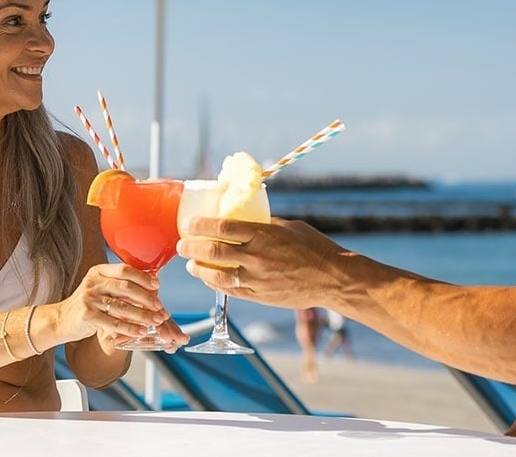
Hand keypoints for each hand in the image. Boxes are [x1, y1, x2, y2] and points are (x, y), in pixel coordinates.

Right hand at [62, 262, 176, 343]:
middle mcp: (93, 282)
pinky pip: (114, 323)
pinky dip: (130, 328)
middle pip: (125, 287)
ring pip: (122, 306)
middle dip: (146, 297)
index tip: (157, 285)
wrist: (61, 320)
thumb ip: (121, 286)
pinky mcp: (87, 315)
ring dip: (142, 315)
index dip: (143, 277)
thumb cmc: (89, 304)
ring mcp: (89, 298)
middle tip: (160, 306)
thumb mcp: (101, 288)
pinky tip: (141, 331)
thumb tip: (153, 288)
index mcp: (99, 271)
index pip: (124, 269)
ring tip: (156, 320)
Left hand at [177, 216, 344, 308]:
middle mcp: (256, 256)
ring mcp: (257, 279)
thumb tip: (244, 218)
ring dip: (199, 269)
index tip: (188, 223)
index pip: (222, 227)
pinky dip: (216, 284)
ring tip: (191, 264)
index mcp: (263, 234)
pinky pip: (231, 290)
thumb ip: (264, 224)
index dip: (200, 225)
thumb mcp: (288, 227)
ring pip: (217, 275)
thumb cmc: (315, 247)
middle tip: (182, 245)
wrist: (333, 278)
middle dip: (191, 247)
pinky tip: (210, 279)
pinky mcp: (260, 296)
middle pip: (213, 251)